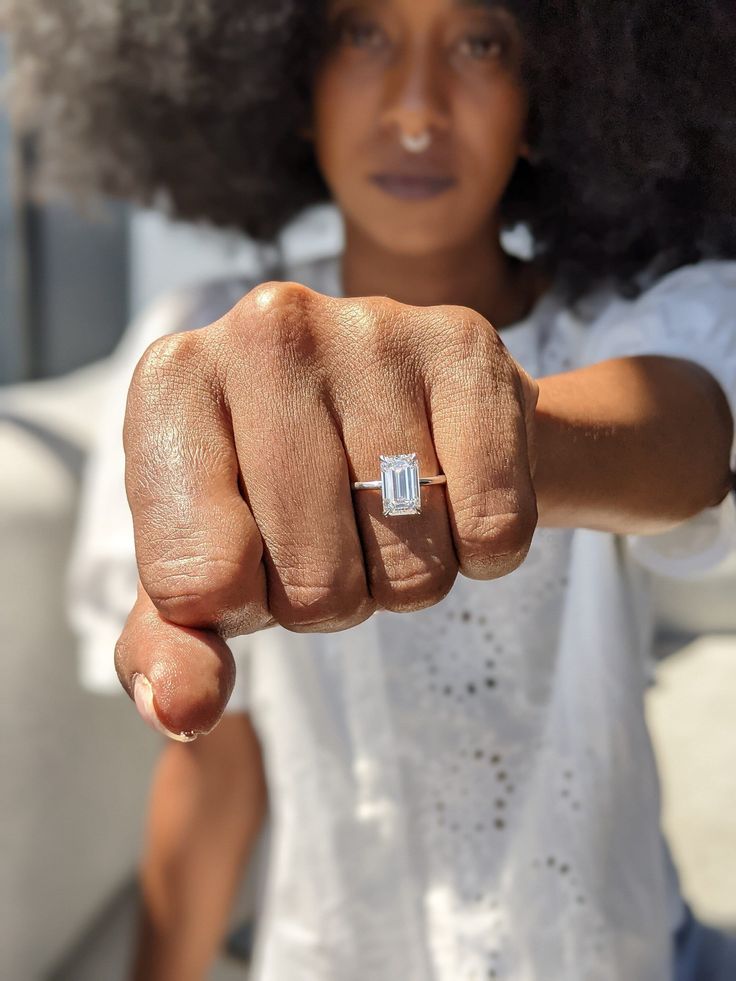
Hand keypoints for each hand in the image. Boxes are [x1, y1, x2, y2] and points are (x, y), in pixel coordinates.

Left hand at [115, 282, 538, 738]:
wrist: (401, 410)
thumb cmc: (282, 495)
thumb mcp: (206, 567)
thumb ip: (172, 648)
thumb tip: (182, 711)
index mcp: (172, 383)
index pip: (197, 583)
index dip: (240, 607)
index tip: (251, 561)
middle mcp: (265, 331)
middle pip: (315, 585)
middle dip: (330, 596)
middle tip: (332, 533)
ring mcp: (373, 328)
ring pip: (413, 566)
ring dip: (404, 576)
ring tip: (388, 507)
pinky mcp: (468, 345)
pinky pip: (495, 531)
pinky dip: (479, 550)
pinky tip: (452, 492)